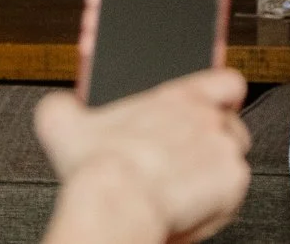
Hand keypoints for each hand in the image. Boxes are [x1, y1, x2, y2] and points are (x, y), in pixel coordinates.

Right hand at [35, 69, 251, 243]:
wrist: (116, 204)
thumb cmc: (97, 167)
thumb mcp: (64, 123)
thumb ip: (64, 106)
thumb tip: (58, 106)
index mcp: (179, 96)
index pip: (226, 81)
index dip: (223, 95)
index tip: (214, 108)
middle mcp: (208, 119)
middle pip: (228, 125)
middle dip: (211, 142)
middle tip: (184, 160)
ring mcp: (223, 151)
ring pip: (229, 160)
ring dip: (211, 172)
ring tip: (180, 188)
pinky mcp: (231, 186)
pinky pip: (231, 194)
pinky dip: (214, 203)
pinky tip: (185, 207)